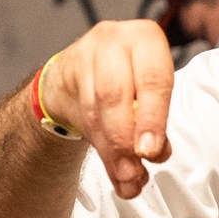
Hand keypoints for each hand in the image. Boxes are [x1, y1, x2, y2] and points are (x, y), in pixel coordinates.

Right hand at [41, 21, 174, 198]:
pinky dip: (100, 148)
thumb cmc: (128, 83)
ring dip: (112, 150)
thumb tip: (156, 155)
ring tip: (127, 178)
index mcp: (147, 39)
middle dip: (125, 138)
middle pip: (115, 95)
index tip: (151, 152)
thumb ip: (155, 124)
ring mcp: (84, 53)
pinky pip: (80, 115)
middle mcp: (114, 40)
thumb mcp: (149, 96)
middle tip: (134, 171)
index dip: (153, 119)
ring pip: (95, 110)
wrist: (80, 72)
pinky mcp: (62, 71)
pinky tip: (114, 170)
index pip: (153, 80)